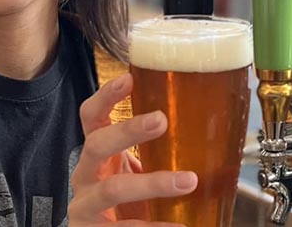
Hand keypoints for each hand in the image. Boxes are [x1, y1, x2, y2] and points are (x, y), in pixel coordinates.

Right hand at [68, 72, 197, 225]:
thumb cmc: (124, 200)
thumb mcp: (133, 171)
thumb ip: (155, 154)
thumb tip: (208, 130)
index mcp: (96, 154)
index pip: (91, 117)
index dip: (105, 97)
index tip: (128, 79)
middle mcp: (85, 175)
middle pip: (96, 144)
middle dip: (128, 131)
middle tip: (161, 120)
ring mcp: (84, 205)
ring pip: (112, 189)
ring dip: (152, 183)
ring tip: (188, 181)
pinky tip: (178, 226)